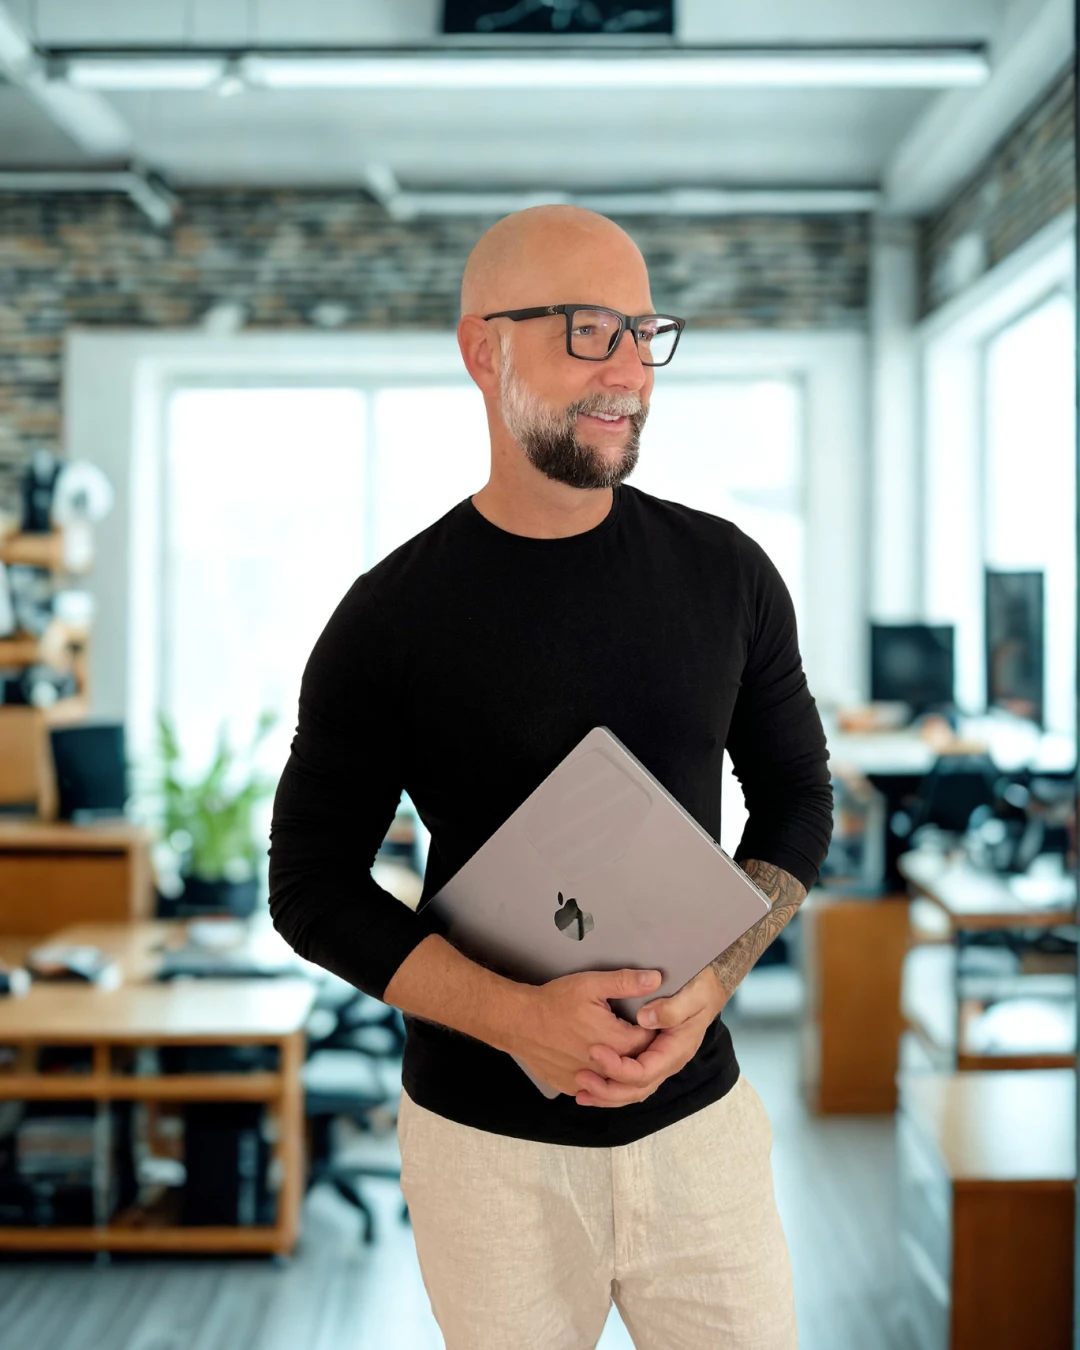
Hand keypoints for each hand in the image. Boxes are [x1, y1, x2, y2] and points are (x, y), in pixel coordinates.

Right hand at [506, 967, 662, 1097]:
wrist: (518, 1022)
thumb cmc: (554, 1002)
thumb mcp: (590, 984)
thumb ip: (626, 982)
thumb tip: (656, 979)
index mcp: (616, 1041)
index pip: (650, 1042)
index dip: (653, 1030)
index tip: (650, 1021)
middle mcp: (605, 1068)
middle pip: (635, 1063)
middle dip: (640, 1050)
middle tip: (634, 1033)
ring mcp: (587, 1081)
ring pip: (615, 1080)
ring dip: (620, 1066)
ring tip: (617, 1048)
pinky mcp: (571, 1087)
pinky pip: (594, 1087)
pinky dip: (599, 1077)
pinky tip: (596, 1061)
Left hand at [574, 965, 727, 1106]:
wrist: (707, 989)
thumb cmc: (700, 990)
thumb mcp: (692, 994)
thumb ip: (670, 1008)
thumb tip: (645, 1019)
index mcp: (675, 1050)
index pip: (644, 1072)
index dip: (618, 1067)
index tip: (595, 1050)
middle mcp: (667, 1062)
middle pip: (636, 1089)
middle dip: (607, 1089)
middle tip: (580, 1077)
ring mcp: (658, 1061)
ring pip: (632, 1090)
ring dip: (607, 1094)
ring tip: (581, 1092)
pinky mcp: (649, 1056)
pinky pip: (630, 1080)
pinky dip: (611, 1086)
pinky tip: (592, 1087)